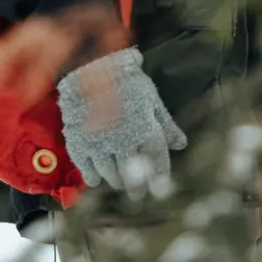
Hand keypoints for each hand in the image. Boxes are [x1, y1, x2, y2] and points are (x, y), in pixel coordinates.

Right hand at [57, 46, 187, 192]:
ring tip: (119, 183)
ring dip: (116, 181)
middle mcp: (123, 141)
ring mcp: (99, 144)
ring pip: (110, 175)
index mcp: (144, 129)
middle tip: (137, 195)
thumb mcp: (152, 100)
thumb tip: (182, 144)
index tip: (160, 190)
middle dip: (136, 187)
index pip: (156, 162)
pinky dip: (92, 177)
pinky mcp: (79, 143)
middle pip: (132, 176)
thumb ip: (166, 125)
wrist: (92, 66)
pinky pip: (86, 170)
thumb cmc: (128, 81)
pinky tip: (97, 179)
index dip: (159, 178)